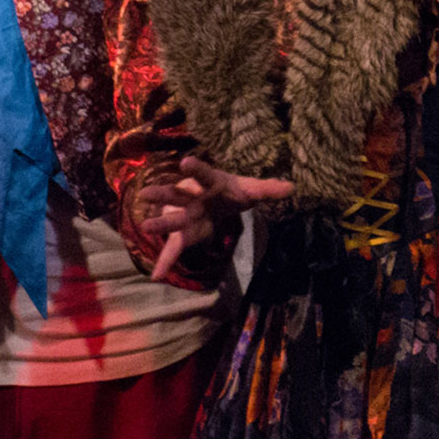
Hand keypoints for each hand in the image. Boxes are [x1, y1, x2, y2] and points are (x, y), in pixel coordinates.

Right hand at [137, 155, 293, 280]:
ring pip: (171, 219)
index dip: (195, 169)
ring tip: (145, 226)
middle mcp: (192, 197)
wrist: (217, 197)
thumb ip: (268, 189)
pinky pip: (174, 248)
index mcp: (207, 182)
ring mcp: (185, 215)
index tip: (185, 163)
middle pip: (177, 194)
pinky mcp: (185, 233)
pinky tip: (157, 276)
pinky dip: (166, 261)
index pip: (202, 173)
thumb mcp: (250, 189)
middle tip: (147, 193)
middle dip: (164, 194)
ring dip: (159, 224)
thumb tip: (292, 187)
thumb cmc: (231, 190)